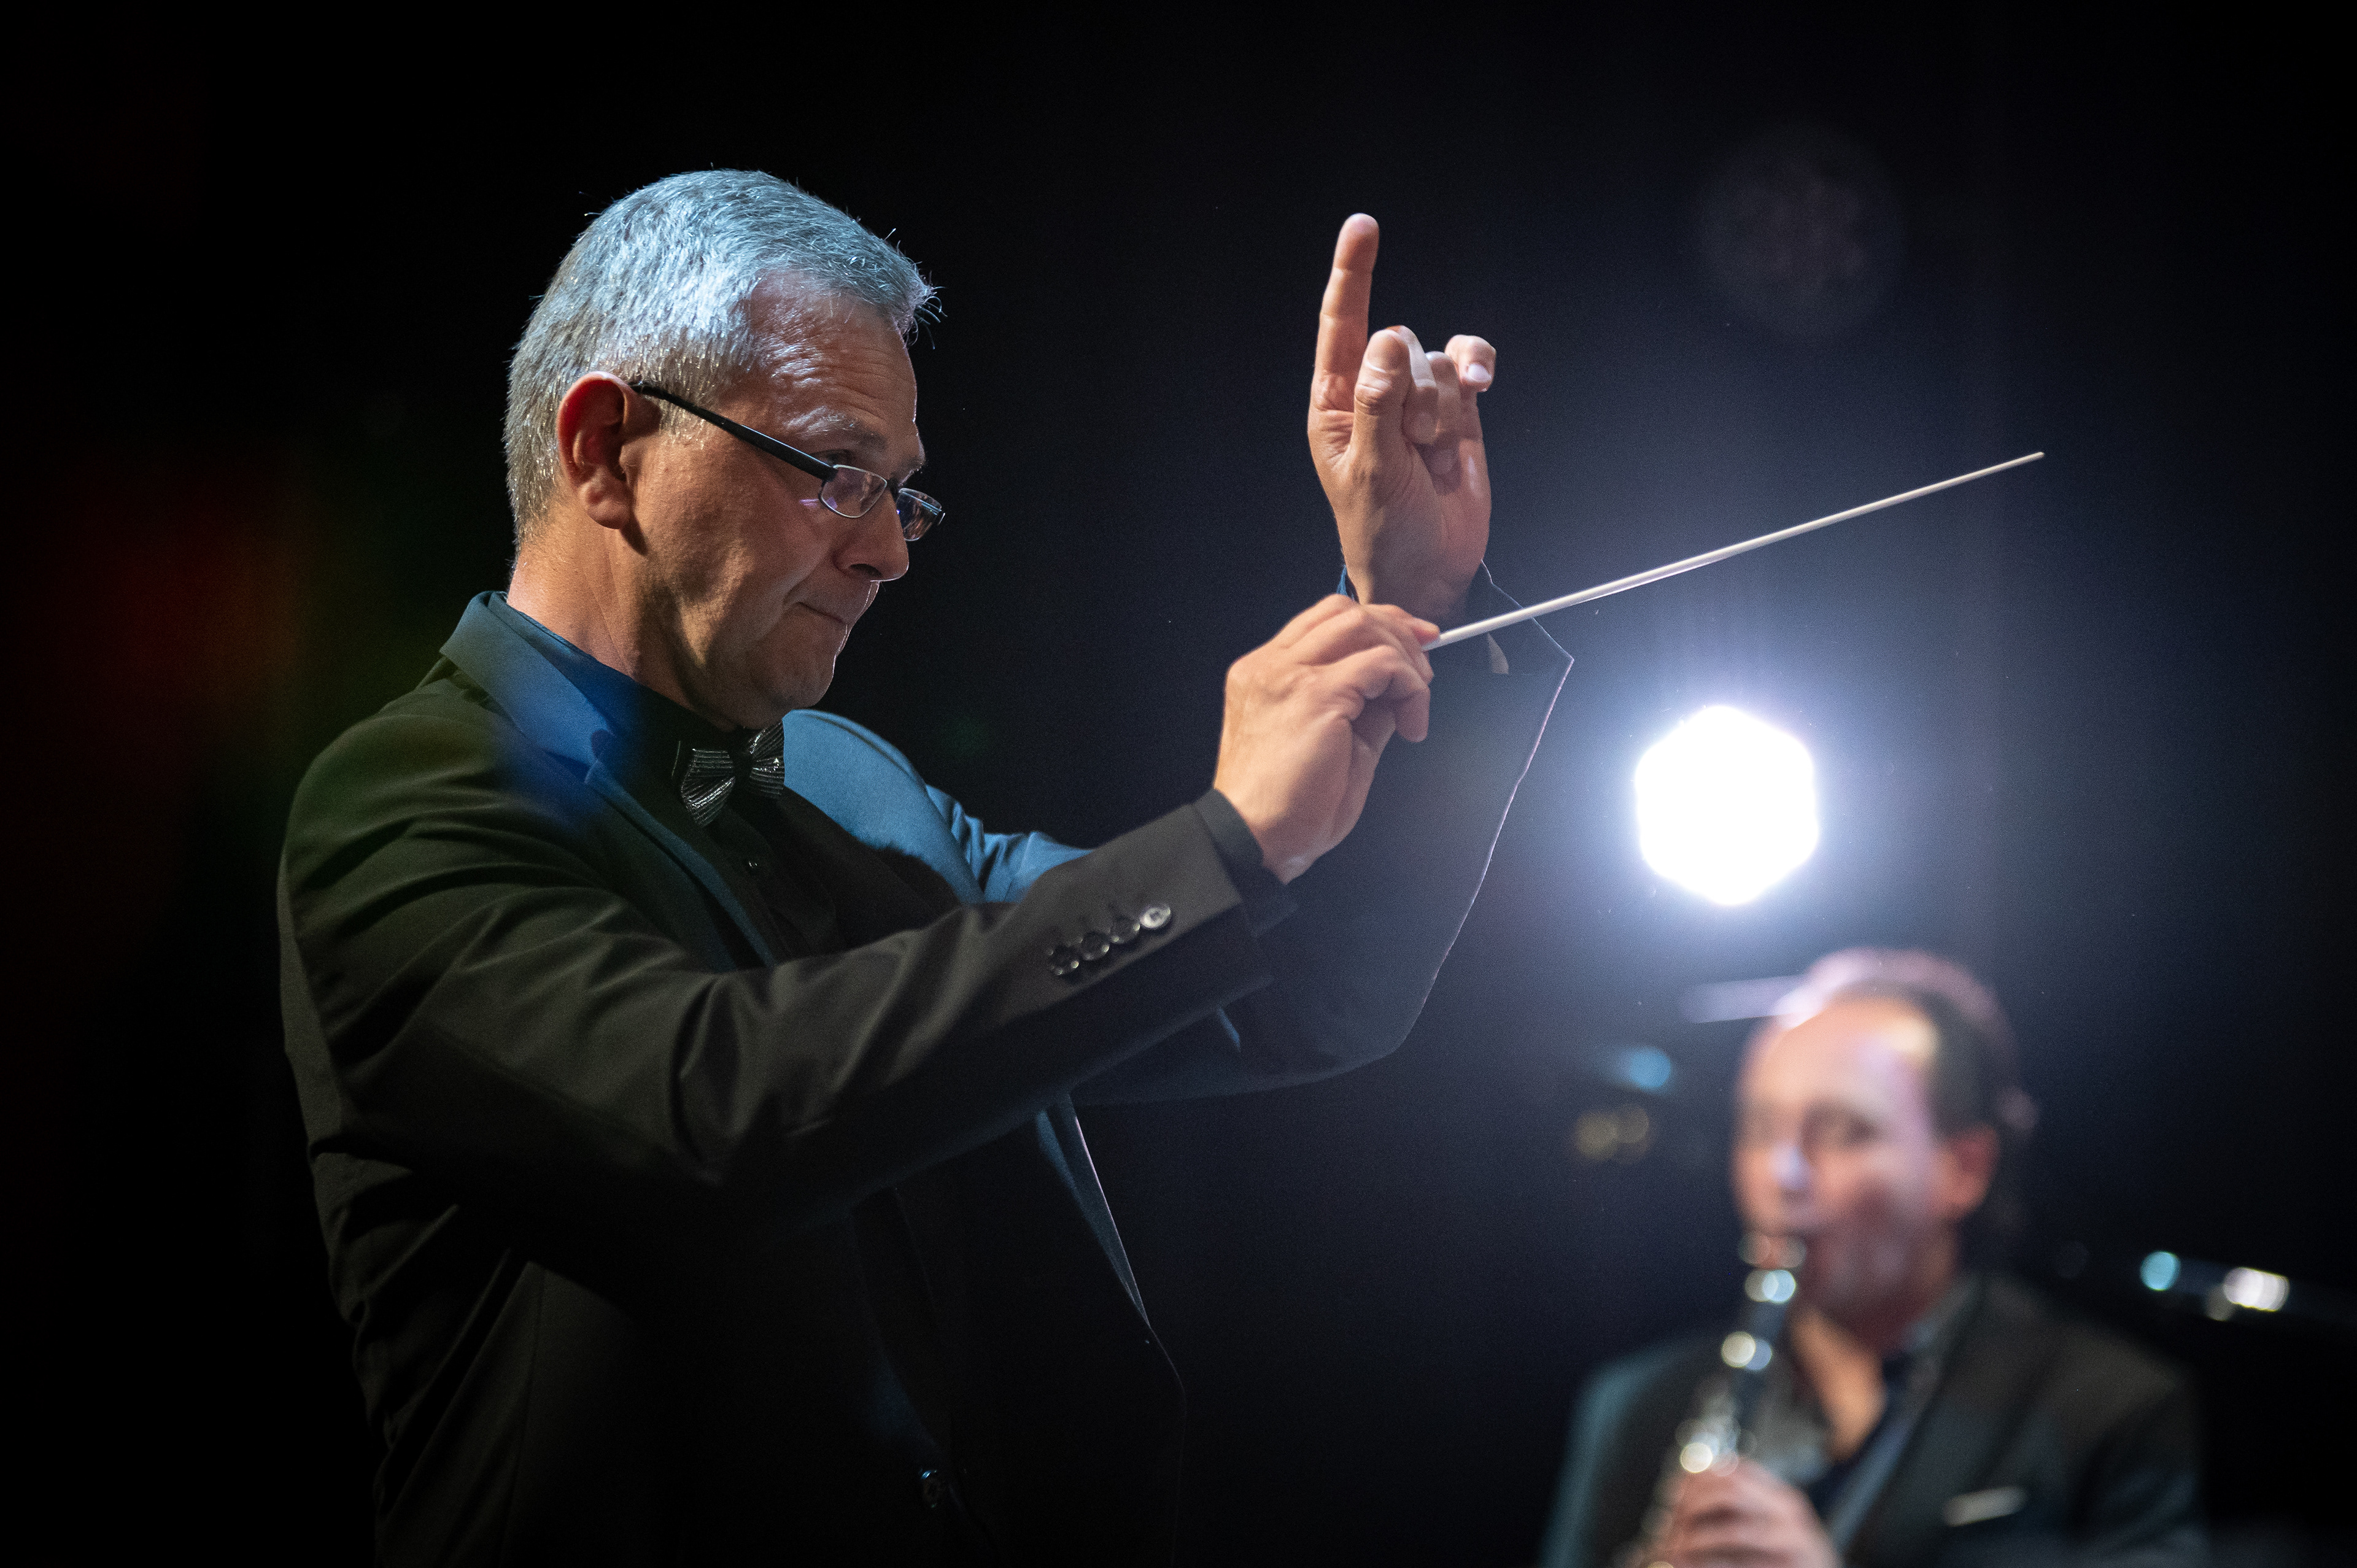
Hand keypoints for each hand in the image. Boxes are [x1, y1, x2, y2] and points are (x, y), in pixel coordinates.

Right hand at [1212, 596, 1436, 881]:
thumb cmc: (1284, 809)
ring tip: (1416, 701)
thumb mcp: (1332, 744)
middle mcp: (1270, 666)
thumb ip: (1361, 708)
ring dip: (1405, 657)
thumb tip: (1397, 690)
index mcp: (1265, 674)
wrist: (1254, 841)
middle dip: (1398, 630)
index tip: (1412, 644)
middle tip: (1426, 668)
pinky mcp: (1315, 695)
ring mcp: (1289, 675)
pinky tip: (1410, 724)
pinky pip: (1381, 664)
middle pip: (1346, 612)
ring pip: (1363, 626)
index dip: (1377, 624)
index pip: (1326, 621)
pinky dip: (1409, 688)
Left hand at [1309, 214, 1496, 626]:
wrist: (1430, 567)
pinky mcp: (1458, 408)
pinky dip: (1476, 369)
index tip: (1364, 226)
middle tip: (1410, 446)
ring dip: (1442, 405)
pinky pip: (1469, 363)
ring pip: (1437, 360)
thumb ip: (1377, 403)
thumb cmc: (1383, 529)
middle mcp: (1374, 392)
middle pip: (1399, 343)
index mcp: (1335, 404)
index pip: (1340, 325)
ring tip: (1432, 453)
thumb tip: (1387, 337)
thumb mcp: (1371, 470)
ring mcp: (1417, 398)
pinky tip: (1481, 388)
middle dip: (1412, 391)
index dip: (1352, 273)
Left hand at [1657, 1460, 1837, 1567]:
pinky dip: (1713, 1565)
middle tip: (1672, 1524)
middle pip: (1729, 1492)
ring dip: (1697, 1541)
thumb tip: (1686, 1491)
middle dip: (1692, 1506)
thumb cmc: (1795, 1560)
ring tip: (1675, 1550)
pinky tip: (1695, 1565)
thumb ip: (1742, 1507)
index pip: (1734, 1469)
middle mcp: (1789, 1515)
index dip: (1697, 1478)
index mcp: (1783, 1498)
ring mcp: (1793, 1544)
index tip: (1673, 1493)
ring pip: (1734, 1532)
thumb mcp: (1774, 1525)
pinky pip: (1745, 1566)